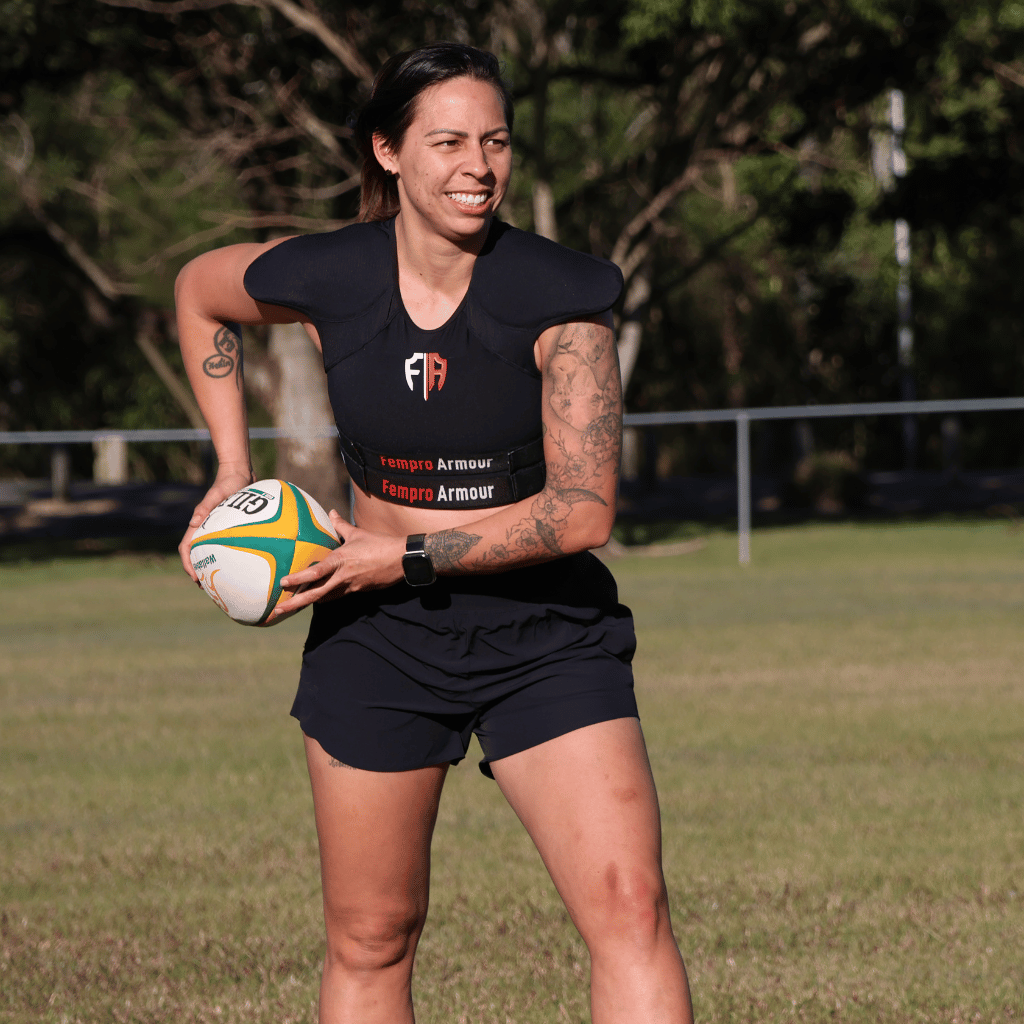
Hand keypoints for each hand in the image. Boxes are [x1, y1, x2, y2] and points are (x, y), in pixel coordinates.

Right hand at [178, 466, 253, 580]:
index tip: (195, 576)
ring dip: (213, 568)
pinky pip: (228, 547)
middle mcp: (206, 529)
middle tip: (208, 588)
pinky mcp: (230, 528)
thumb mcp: (218, 493)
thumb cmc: (229, 482)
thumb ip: (207, 505)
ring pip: (211, 553)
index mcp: (200, 523)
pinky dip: (230, 558)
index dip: (188, 563)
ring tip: (223, 583)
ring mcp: (218, 530)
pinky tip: (243, 568)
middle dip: (199, 571)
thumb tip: (194, 521)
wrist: (241, 473)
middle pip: (197, 555)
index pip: (187, 547)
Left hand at [267, 511, 405, 620]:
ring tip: (291, 608)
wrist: (402, 559)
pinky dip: (326, 598)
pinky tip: (317, 599)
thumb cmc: (380, 543)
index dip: (298, 579)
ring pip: (325, 598)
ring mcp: (351, 587)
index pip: (316, 572)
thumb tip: (331, 512)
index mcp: (341, 560)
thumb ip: (341, 525)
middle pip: (315, 594)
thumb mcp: (358, 533)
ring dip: (308, 603)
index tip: (283, 583)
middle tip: (277, 611)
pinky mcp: (359, 591)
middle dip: (295, 604)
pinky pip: (338, 596)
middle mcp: (343, 577)